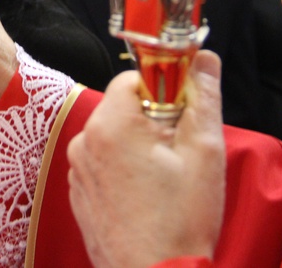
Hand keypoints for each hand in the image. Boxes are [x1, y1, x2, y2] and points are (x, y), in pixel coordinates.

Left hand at [67, 50, 224, 267]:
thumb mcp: (203, 152)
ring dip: (138, 144)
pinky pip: (102, 161)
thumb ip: (202, 97)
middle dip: (153, 118)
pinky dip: (122, 167)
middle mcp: (84, 141)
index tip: (182, 111)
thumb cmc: (180, 221)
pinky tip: (145, 193)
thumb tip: (203, 59)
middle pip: (122, 107)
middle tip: (178, 150)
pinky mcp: (78, 190)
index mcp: (110, 125)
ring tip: (163, 178)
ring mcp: (77, 168)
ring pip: (113, 134)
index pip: (131, 78)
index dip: (163, 89)